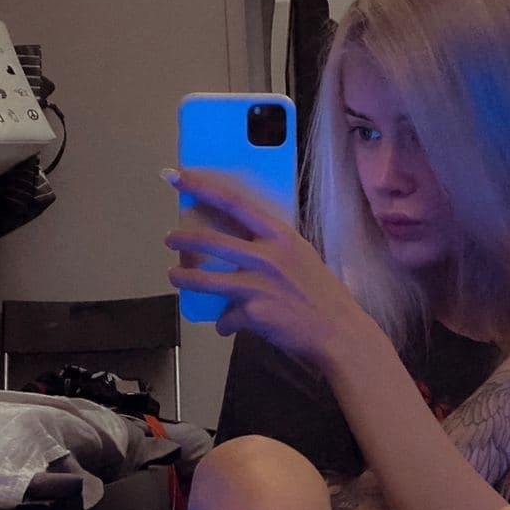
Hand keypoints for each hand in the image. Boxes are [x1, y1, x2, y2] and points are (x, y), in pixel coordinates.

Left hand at [162, 167, 370, 368]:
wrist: (338, 332)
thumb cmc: (322, 295)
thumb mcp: (301, 257)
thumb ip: (273, 247)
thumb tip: (244, 244)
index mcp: (280, 236)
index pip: (234, 202)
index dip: (201, 186)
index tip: (178, 176)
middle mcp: (267, 256)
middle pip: (211, 241)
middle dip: (183, 239)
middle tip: (170, 238)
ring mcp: (258, 285)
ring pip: (206, 280)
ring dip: (184, 277)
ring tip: (174, 276)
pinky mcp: (252, 313)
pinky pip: (227, 317)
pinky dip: (226, 323)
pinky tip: (229, 327)